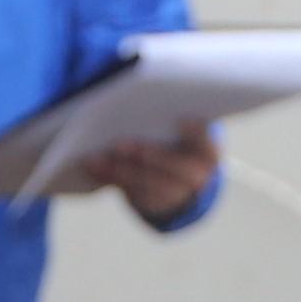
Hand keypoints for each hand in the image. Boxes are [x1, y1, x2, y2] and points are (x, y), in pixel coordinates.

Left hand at [88, 123, 220, 226]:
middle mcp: (198, 177)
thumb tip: (140, 98)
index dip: (196, 133)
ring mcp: (176, 195)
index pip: (205, 141)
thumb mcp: (181, 133)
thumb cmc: (176, 142)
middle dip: (147, 155)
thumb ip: (169, 119)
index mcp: (208, 153)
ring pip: (147, 183)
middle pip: (174, 167)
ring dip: (119, 169)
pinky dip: (109, 177)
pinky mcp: (153, 203)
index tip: (182, 120)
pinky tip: (92, 166)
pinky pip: (130, 192)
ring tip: (96, 157)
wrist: (179, 180)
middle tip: (122, 144)